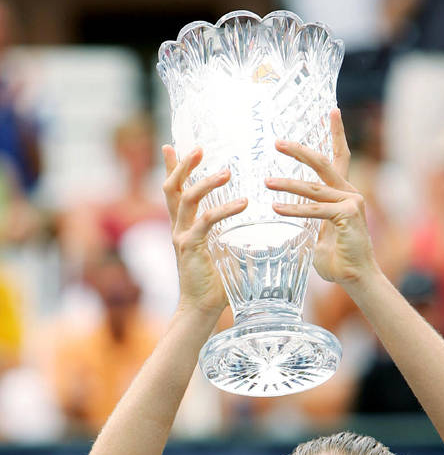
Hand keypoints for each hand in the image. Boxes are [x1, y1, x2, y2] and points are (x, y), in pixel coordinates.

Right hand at [162, 146, 246, 316]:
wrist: (202, 309)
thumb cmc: (216, 284)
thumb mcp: (224, 252)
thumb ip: (233, 235)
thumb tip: (261, 227)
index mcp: (183, 227)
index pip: (173, 191)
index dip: (171, 168)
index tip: (170, 145)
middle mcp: (178, 228)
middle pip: (172, 188)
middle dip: (183, 165)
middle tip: (198, 147)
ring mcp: (181, 237)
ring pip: (186, 199)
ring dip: (206, 182)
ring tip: (227, 172)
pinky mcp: (190, 248)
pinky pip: (205, 222)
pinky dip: (224, 210)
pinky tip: (243, 203)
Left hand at [265, 109, 376, 286]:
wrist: (356, 278)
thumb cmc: (337, 260)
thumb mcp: (320, 233)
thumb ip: (311, 219)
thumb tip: (291, 216)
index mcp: (345, 193)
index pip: (340, 157)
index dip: (336, 133)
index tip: (331, 111)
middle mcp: (351, 193)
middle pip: (324, 164)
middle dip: (300, 151)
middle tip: (277, 143)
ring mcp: (352, 202)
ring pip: (313, 188)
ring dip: (287, 184)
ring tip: (266, 183)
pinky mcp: (348, 215)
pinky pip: (315, 210)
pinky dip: (294, 209)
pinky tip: (276, 207)